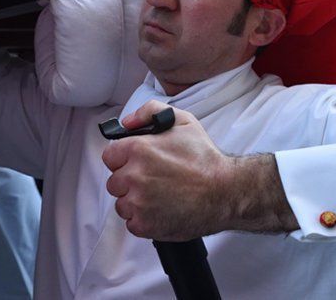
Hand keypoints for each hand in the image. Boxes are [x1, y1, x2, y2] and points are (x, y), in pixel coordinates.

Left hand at [102, 100, 296, 239]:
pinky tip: (162, 210)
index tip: (138, 163)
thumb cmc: (205, 159)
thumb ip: (151, 111)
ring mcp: (138, 203)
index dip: (124, 159)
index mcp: (138, 150)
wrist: (225, 191)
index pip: (110, 156)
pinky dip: (144, 219)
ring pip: (122, 204)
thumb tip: (127, 122)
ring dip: (136, 201)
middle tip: (154, 180)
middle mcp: (134, 176)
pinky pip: (132, 223)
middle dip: (131, 181)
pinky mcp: (144, 225)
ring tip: (160, 196)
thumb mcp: (183, 122)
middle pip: (115, 181)